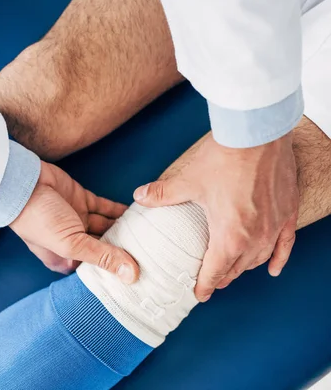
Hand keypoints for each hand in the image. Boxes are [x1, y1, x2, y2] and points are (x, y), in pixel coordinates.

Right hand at [10, 161, 138, 282]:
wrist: (24, 184)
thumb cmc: (38, 220)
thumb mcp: (71, 244)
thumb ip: (103, 257)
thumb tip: (132, 276)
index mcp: (65, 260)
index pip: (96, 270)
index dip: (115, 272)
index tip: (140, 276)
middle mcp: (73, 242)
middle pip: (105, 248)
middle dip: (124, 250)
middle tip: (152, 255)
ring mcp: (78, 220)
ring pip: (108, 227)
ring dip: (125, 229)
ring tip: (150, 235)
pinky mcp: (82, 201)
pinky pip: (106, 208)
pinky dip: (120, 211)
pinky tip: (138, 215)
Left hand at [133, 133, 298, 300]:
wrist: (258, 133)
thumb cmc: (224, 158)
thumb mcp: (188, 180)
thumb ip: (162, 194)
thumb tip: (139, 197)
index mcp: (230, 236)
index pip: (215, 272)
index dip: (204, 285)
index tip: (198, 294)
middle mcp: (255, 238)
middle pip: (237, 268)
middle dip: (222, 277)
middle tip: (210, 281)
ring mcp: (274, 226)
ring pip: (259, 259)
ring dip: (244, 268)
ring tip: (232, 271)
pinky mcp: (288, 212)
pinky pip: (286, 244)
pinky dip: (279, 258)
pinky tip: (272, 269)